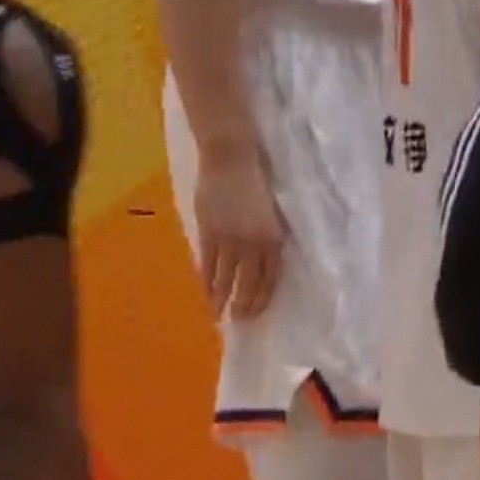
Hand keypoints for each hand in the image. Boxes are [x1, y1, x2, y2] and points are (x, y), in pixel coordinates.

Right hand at [194, 149, 284, 320]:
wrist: (231, 159)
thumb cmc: (256, 180)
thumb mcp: (270, 211)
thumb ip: (265, 235)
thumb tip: (259, 258)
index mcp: (274, 236)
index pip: (271, 276)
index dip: (263, 296)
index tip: (257, 310)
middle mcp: (254, 242)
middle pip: (249, 282)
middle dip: (244, 304)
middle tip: (239, 320)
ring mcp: (230, 239)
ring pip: (225, 277)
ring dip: (221, 298)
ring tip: (218, 315)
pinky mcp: (209, 232)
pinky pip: (208, 263)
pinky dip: (206, 280)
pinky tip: (205, 291)